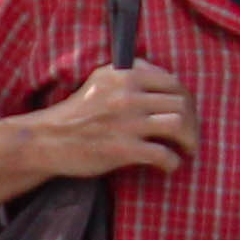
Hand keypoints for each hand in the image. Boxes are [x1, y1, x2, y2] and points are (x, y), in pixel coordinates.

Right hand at [29, 60, 197, 180]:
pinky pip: (164, 154)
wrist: (45, 140)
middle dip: (193, 122)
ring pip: (179, 124)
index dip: (186, 99)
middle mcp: (127, 95)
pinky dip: (173, 162)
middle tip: (189, 136)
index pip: (173, 82)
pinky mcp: (123, 149)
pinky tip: (169, 166)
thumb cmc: (75, 114)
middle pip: (181, 103)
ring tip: (187, 149)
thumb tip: (163, 75)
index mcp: (122, 76)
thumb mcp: (100, 82)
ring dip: (190, 139)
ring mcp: (126, 122)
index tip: (186, 113)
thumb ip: (129, 74)